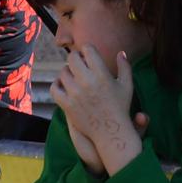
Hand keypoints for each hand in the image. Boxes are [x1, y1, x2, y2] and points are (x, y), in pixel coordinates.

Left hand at [52, 45, 141, 173]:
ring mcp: (75, 93)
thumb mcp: (127, 85)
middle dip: (76, 58)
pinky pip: (54, 89)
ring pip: (63, 72)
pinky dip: (57, 85)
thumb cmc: (120, 107)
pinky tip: (63, 85)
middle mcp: (87, 82)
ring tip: (72, 74)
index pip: (87, 49)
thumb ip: (124, 66)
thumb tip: (121, 52)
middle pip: (72, 58)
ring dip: (67, 71)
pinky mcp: (67, 105)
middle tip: (78, 62)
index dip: (86, 49)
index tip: (87, 54)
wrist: (111, 132)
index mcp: (102, 74)